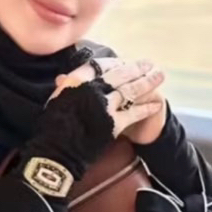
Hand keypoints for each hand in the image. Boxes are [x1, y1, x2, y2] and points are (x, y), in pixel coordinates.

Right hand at [51, 58, 167, 143]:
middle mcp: (92, 88)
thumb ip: (64, 87)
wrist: (56, 150)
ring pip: (131, 90)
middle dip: (136, 68)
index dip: (115, 62)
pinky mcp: (114, 122)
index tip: (124, 61)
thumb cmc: (51, 126)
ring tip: (159, 76)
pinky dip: (147, 108)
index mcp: (76, 80)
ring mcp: (104, 105)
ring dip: (147, 82)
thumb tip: (62, 77)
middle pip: (120, 74)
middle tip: (148, 64)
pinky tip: (156, 104)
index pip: (100, 65)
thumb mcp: (55, 100)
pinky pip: (135, 112)